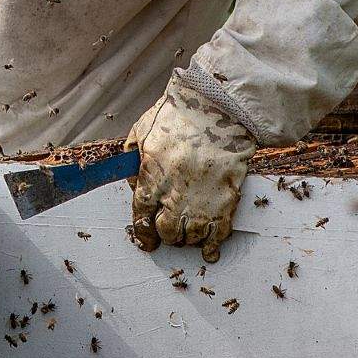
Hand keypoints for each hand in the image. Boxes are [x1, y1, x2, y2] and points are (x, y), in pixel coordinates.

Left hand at [125, 67, 256, 261]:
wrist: (219, 106)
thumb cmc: (178, 114)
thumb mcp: (141, 131)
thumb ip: (131, 159)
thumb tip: (133, 185)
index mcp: (152, 175)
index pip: (141, 215)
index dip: (142, 232)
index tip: (145, 240)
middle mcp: (176, 192)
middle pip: (167, 230)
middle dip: (165, 235)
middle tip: (166, 231)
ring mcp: (203, 197)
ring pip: (192, 235)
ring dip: (187, 238)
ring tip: (186, 233)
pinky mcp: (227, 198)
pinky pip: (219, 232)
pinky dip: (213, 245)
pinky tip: (209, 250)